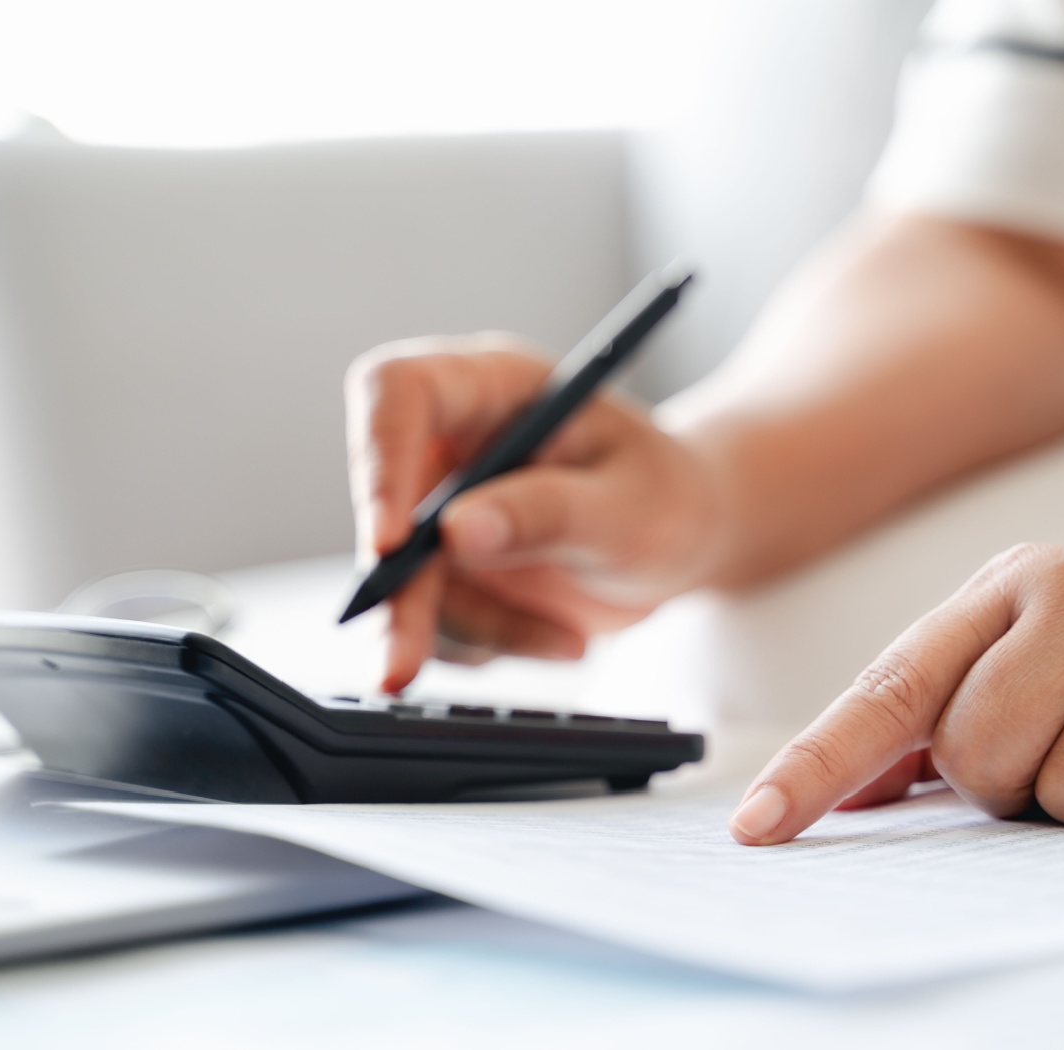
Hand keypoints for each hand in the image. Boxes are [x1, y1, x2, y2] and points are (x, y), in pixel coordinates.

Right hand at [346, 334, 725, 691]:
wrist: (686, 537)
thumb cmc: (667, 495)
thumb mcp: (629, 506)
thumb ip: (549, 513)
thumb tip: (459, 530)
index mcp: (492, 386)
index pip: (396, 392)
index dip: (377, 461)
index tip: (392, 544)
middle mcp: (450, 441)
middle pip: (382, 505)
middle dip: (400, 594)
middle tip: (402, 665)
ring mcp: (441, 506)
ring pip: (409, 581)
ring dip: (480, 628)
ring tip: (570, 638)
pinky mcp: (446, 567)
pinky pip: (436, 621)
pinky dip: (491, 645)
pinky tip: (555, 635)